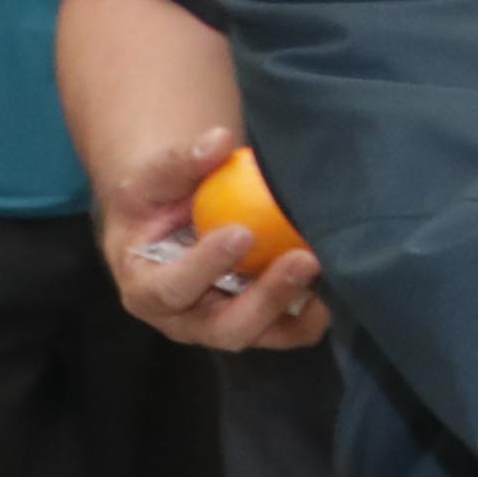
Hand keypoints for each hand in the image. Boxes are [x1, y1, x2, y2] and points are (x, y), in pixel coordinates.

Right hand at [98, 123, 333, 351]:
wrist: (173, 221)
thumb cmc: (155, 203)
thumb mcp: (152, 180)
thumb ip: (179, 163)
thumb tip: (218, 141)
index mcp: (146, 290)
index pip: (171, 289)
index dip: (204, 266)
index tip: (241, 233)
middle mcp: (184, 320)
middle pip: (225, 329)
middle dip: (266, 299)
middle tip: (303, 260)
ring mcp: (222, 326)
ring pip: (262, 335)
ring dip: (296, 308)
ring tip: (323, 272)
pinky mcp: (256, 325)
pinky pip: (288, 330)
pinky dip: (310, 314)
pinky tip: (332, 285)